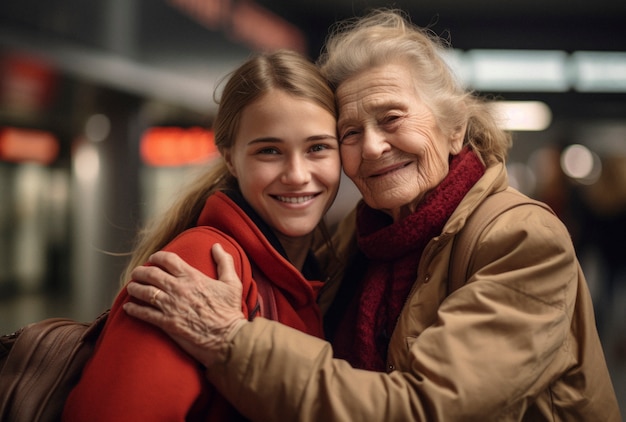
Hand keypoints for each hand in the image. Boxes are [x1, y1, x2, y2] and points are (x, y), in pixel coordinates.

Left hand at [123, 243, 246, 367]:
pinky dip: (133, 309)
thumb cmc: (230, 312)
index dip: (157, 256)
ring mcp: (171, 306)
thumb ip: (224, 262)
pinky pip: (144, 313)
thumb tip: (216, 246)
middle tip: (137, 273)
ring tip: (131, 287)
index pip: (168, 259)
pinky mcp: (167, 323)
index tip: (153, 258)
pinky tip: (128, 308)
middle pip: (151, 274)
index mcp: (193, 277)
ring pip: (144, 292)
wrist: (227, 339)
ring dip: (134, 288)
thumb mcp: (232, 283)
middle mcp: (178, 289)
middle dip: (141, 271)